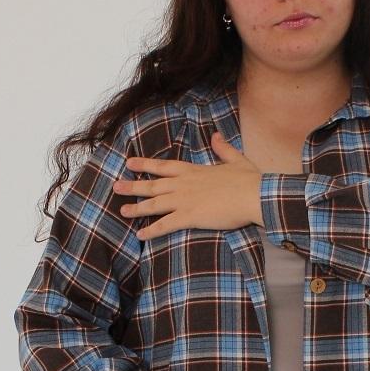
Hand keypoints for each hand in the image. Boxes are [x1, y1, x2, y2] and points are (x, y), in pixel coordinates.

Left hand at [115, 131, 262, 239]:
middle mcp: (184, 184)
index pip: (163, 166)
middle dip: (132, 186)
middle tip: (115, 187)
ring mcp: (185, 200)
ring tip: (122, 210)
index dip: (145, 165)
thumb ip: (222, 148)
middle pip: (152, 185)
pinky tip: (140, 235)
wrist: (254, 195)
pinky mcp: (189, 217)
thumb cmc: (248, 180)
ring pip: (154, 205)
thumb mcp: (235, 159)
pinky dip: (152, 230)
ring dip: (136, 208)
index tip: (129, 163)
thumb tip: (215, 135)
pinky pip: (165, 225)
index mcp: (193, 171)